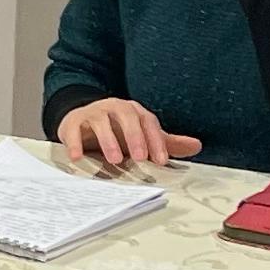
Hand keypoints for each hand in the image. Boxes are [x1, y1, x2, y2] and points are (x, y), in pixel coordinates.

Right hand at [55, 97, 200, 172]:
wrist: (83, 119)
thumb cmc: (117, 131)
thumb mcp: (142, 135)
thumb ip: (166, 142)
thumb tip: (197, 145)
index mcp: (134, 112)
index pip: (148, 122)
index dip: (156, 140)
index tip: (161, 161)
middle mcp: (115, 108)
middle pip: (126, 117)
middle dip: (134, 137)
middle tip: (140, 158)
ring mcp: (93, 113)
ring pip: (101, 121)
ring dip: (108, 140)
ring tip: (115, 160)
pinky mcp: (73, 122)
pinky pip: (73, 130)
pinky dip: (74, 143)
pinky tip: (78, 157)